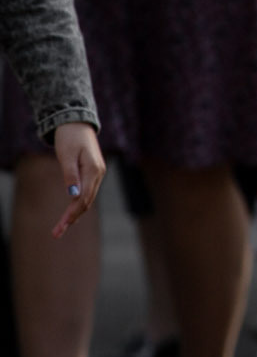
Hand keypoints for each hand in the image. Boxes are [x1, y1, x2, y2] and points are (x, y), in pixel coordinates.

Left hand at [50, 122, 104, 238]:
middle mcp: (99, 174)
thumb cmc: (70, 138)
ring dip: (74, 214)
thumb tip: (72, 196)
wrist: (77, 123)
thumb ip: (70, 176)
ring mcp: (97, 173)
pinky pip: (87, 192)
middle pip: (86, 201)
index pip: (84, 198)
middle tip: (56, 233)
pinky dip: (78, 204)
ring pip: (87, 198)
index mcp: (94, 170)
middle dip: (72, 218)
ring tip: (60, 228)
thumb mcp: (67, 156)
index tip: (61, 226)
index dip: (72, 214)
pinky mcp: (92, 173)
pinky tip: (72, 214)